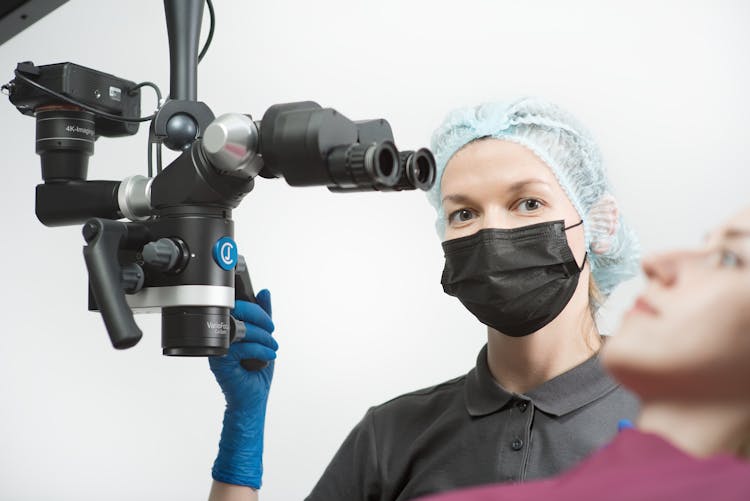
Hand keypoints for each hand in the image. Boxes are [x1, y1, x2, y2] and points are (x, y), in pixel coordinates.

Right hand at [209, 289, 276, 488]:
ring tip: (272, 348)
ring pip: (241, 330)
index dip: (255, 309)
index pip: (237, 306)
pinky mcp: (221, 362)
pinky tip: (266, 357)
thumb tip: (265, 293)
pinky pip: (242, 347)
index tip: (268, 320)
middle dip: (260, 320)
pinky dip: (259, 350)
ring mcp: (218, 348)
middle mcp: (220, 336)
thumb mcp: (265, 337)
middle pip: (237, 313)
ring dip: (263, 338)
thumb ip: (264, 316)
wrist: (252, 400)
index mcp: (228, 328)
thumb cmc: (256, 370)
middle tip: (272, 331)